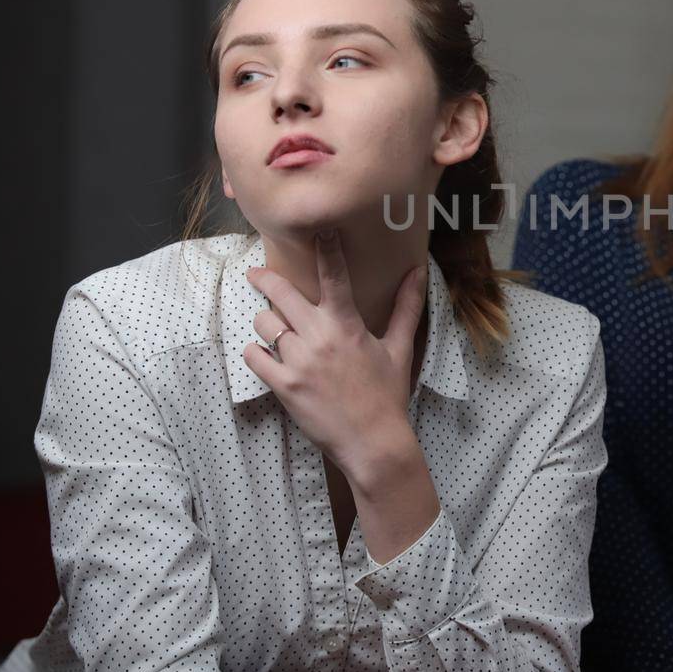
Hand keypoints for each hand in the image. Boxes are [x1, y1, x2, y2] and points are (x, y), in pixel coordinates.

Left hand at [243, 229, 426, 479]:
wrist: (374, 442)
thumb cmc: (388, 394)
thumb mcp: (399, 348)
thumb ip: (405, 307)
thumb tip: (418, 272)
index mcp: (347, 324)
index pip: (334, 276)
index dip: (325, 249)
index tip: (317, 230)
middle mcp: (319, 336)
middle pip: (281, 293)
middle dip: (264, 279)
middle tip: (256, 274)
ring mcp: (298, 361)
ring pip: (264, 324)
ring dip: (265, 323)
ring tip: (272, 330)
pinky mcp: (283, 385)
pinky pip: (253, 357)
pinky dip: (255, 353)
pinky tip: (264, 355)